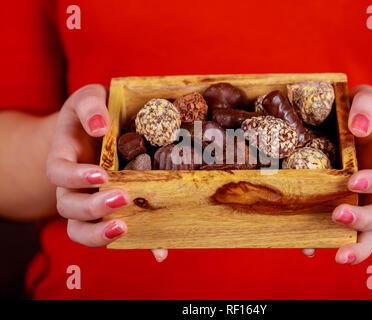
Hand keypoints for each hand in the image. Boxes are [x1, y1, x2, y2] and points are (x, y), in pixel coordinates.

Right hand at [46, 84, 166, 261]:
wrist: (97, 130)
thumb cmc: (93, 114)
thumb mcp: (89, 99)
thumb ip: (90, 105)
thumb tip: (100, 126)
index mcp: (65, 158)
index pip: (58, 173)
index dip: (75, 177)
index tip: (100, 174)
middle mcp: (73, 186)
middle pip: (69, 207)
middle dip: (93, 207)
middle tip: (122, 197)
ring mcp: (91, 202)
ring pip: (82, 229)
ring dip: (102, 234)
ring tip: (126, 227)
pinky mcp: (116, 212)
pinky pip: (119, 232)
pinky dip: (139, 244)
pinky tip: (160, 251)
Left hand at [302, 85, 371, 263]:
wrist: (354, 126)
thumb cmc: (362, 113)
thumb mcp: (367, 99)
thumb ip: (366, 106)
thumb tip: (357, 127)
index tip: (353, 181)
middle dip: (363, 219)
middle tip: (338, 216)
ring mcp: (358, 200)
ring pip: (365, 231)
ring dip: (353, 245)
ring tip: (337, 255)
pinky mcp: (336, 205)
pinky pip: (335, 228)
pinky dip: (323, 240)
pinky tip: (308, 247)